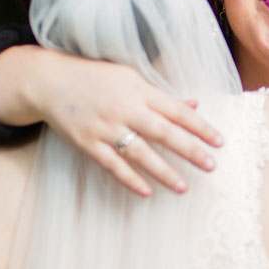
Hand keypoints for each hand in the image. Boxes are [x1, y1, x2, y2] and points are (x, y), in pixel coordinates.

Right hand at [0, 48, 224, 196]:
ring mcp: (105, 127)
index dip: (200, 126)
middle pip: (163, 132)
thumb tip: (194, 105)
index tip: (219, 141)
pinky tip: (146, 192)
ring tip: (183, 187)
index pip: (176, 110)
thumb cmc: (95, 76)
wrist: (49, 80)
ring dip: (163, 171)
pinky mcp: (87, 142)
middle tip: (211, 166)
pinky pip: (112, 164)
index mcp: (139, 90)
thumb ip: (161, 94)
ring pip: (139, 153)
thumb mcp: (130, 77)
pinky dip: (129, 178)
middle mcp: (124, 108)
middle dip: (189, 150)